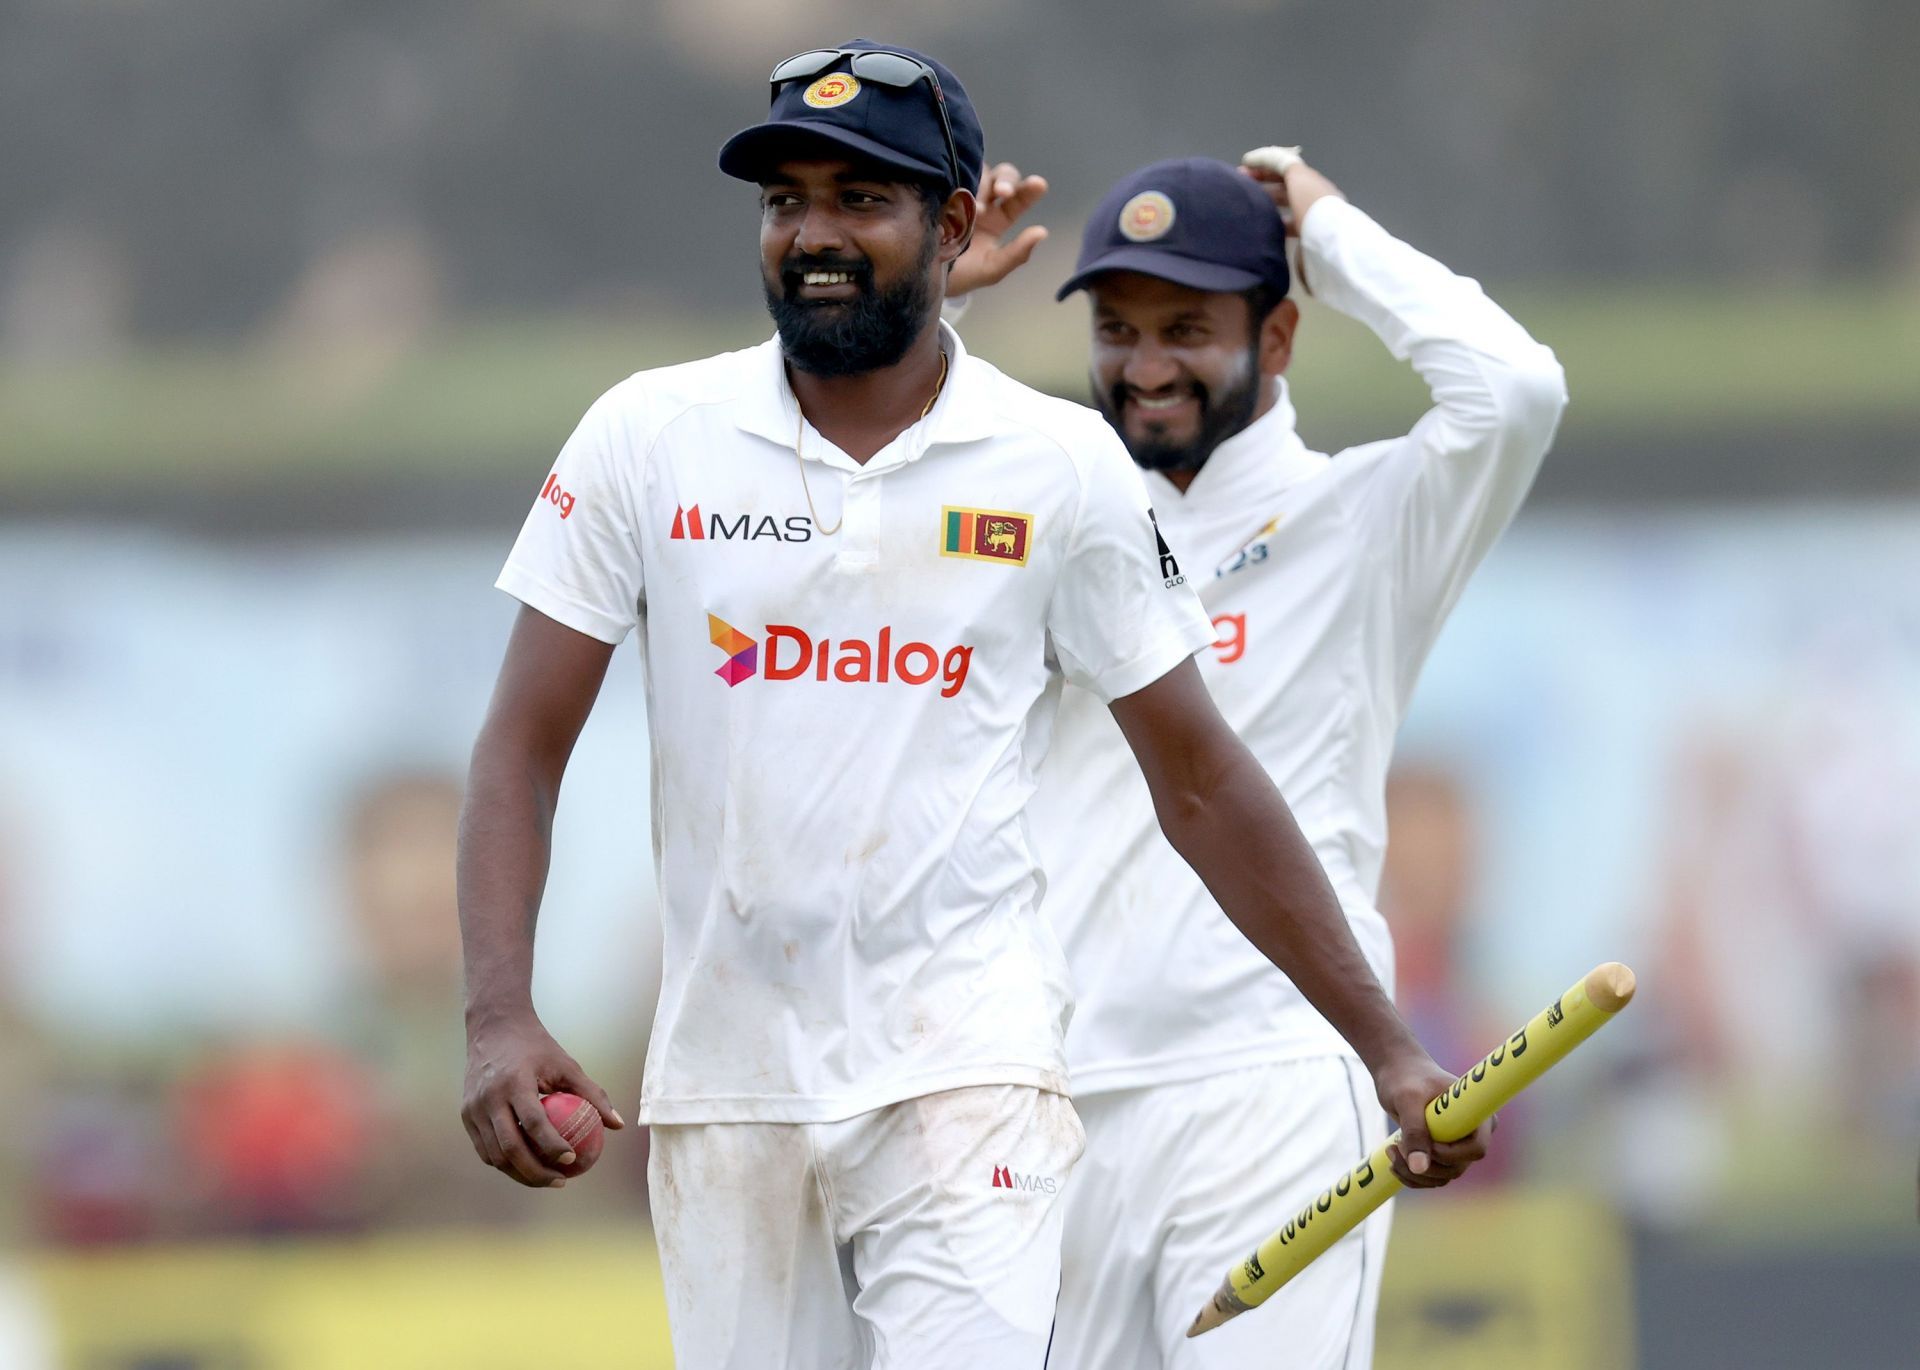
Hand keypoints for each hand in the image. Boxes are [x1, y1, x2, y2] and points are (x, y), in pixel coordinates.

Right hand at [461, 1005, 624, 1187]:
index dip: (553, 1147)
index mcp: (514, 1083)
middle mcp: (488, 1098)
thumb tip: (618, 1125)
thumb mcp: (566, 1065)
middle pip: (510, 1148)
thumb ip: (592, 1094)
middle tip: (561, 1180)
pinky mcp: (466, 1115)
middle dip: (536, 1173)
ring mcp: (472, 1109)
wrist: (493, 1028)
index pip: (535, 1124)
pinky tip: (527, 1166)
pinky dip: (505, 1163)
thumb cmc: (536, 1047)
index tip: (573, 1160)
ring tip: (546, 1179)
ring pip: (494, 1155)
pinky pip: (485, 1149)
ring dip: (519, 1174)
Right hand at [948, 162, 1048, 298]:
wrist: (920, 277)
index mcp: (997, 220)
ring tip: (977, 210)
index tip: (1038, 184)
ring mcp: (959, 192)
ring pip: (979, 172)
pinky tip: (959, 194)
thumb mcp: (990, 270)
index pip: (1017, 200)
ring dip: (983, 186)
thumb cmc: (959, 275)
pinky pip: (953, 172)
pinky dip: (960, 178)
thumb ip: (1017, 254)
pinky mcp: (940, 188)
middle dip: (1006, 181)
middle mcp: (981, 202)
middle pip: (1001, 177)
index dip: (1029, 190)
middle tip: (1003, 193)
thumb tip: (1042, 232)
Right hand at [1237, 151, 1342, 237]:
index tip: (1242, 167)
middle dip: (1262, 181)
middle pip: (1283, 184)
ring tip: (1249, 205)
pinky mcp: (1307, 234)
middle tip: (1240, 184)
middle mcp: (1311, 194)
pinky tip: (1264, 224)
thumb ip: (1282, 162)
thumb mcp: (1297, 176)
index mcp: (1309, 178)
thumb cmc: (1311, 203)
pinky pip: (1287, 223)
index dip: (1263, 163)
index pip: (1284, 165)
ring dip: (1267, 200)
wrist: (1328, 239)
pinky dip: (1275, 220)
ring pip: (1284, 202)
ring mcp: (1310, 214)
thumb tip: (1269, 158)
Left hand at [1371, 1050, 1488, 1188]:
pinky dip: (1410, 1175)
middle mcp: (1471, 1133)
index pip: (1476, 1149)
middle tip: (1395, 1146)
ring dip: (1413, 1173)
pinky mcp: (1441, 1154)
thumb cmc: (1405, 1078)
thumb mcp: (1407, 1099)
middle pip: (1456, 1168)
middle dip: (1424, 1165)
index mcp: (1476, 1114)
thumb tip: (1420, 1168)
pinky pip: (1431, 1177)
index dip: (1450, 1154)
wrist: (1396, 1073)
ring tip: (1392, 1150)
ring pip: (1442, 1177)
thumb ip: (1414, 1131)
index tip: (1424, 1140)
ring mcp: (1457, 1147)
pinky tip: (1394, 1158)